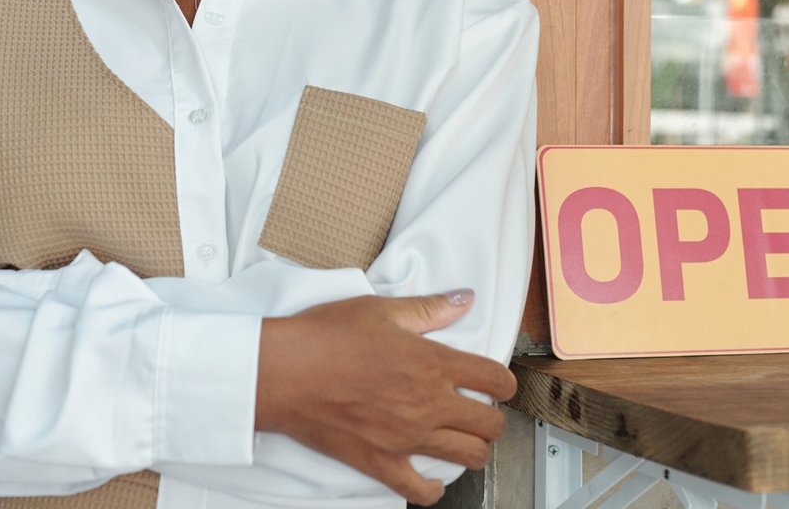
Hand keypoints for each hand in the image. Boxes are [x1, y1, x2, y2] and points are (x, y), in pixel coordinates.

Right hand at [254, 291, 516, 504]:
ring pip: (469, 457)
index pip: (495, 379)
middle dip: (492, 417)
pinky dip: (433, 488)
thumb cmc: (325, 337)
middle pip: (490, 424)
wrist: (284, 372)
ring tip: (461, 437)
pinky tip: (430, 476)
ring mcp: (407, 438)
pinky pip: (422, 491)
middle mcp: (428, 404)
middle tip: (478, 409)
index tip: (496, 382)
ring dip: (473, 448)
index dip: (504, 382)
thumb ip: (428, 308)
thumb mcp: (380, 310)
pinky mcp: (382, 463)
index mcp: (432, 363)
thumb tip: (463, 299)